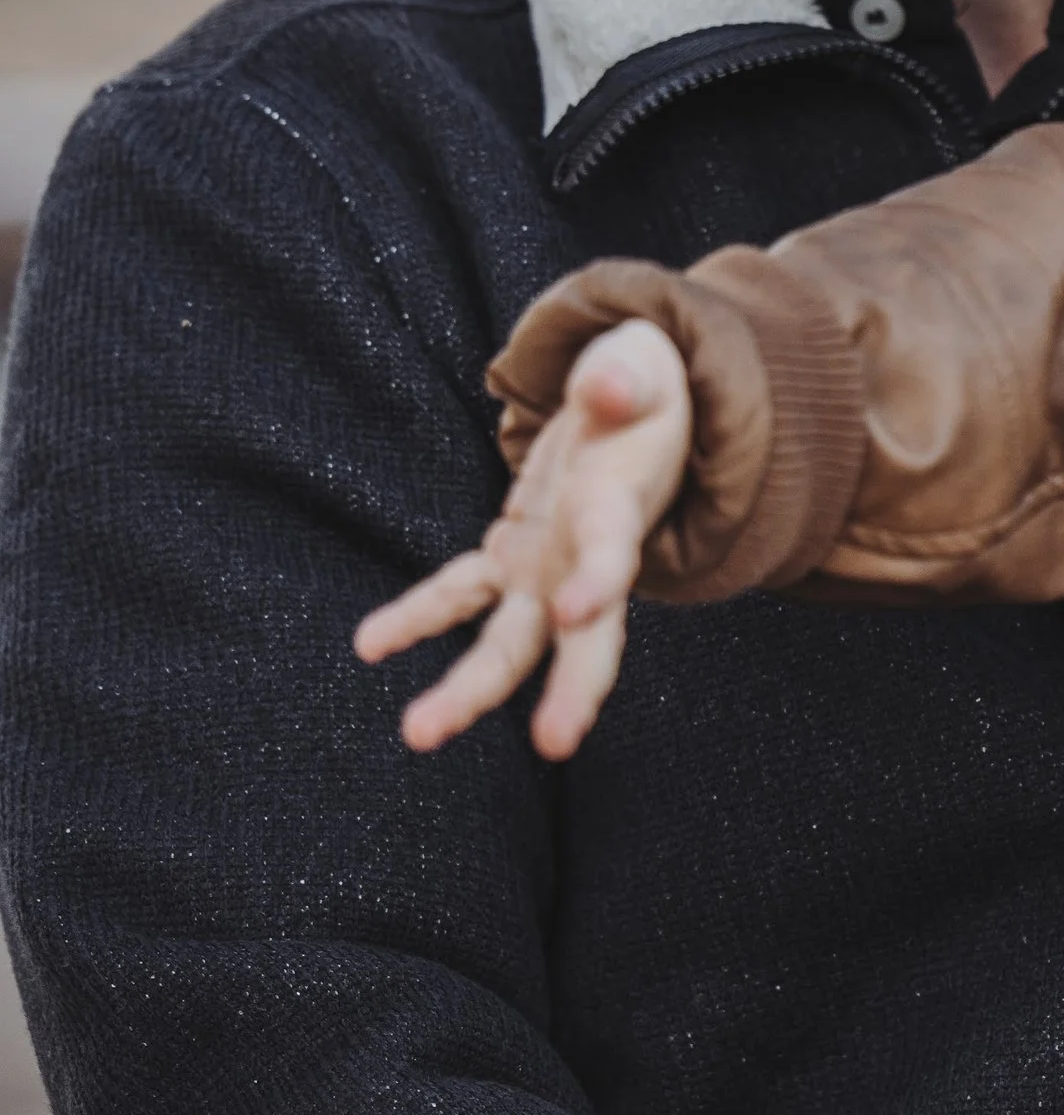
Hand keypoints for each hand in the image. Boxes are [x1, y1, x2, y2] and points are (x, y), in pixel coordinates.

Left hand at [353, 318, 693, 757]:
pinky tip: (369, 644)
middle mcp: (585, 564)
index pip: (612, 555)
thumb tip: (607, 386)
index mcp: (619, 512)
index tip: (573, 610)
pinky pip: (459, 597)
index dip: (596, 582)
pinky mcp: (510, 563)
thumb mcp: (642, 369)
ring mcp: (546, 574)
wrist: (635, 420)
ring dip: (468, 692)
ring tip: (419, 732)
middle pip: (584, 642)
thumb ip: (623, 377)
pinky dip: (416, 618)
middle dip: (569, 692)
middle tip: (552, 744)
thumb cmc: (643, 393)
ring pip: (510, 646)